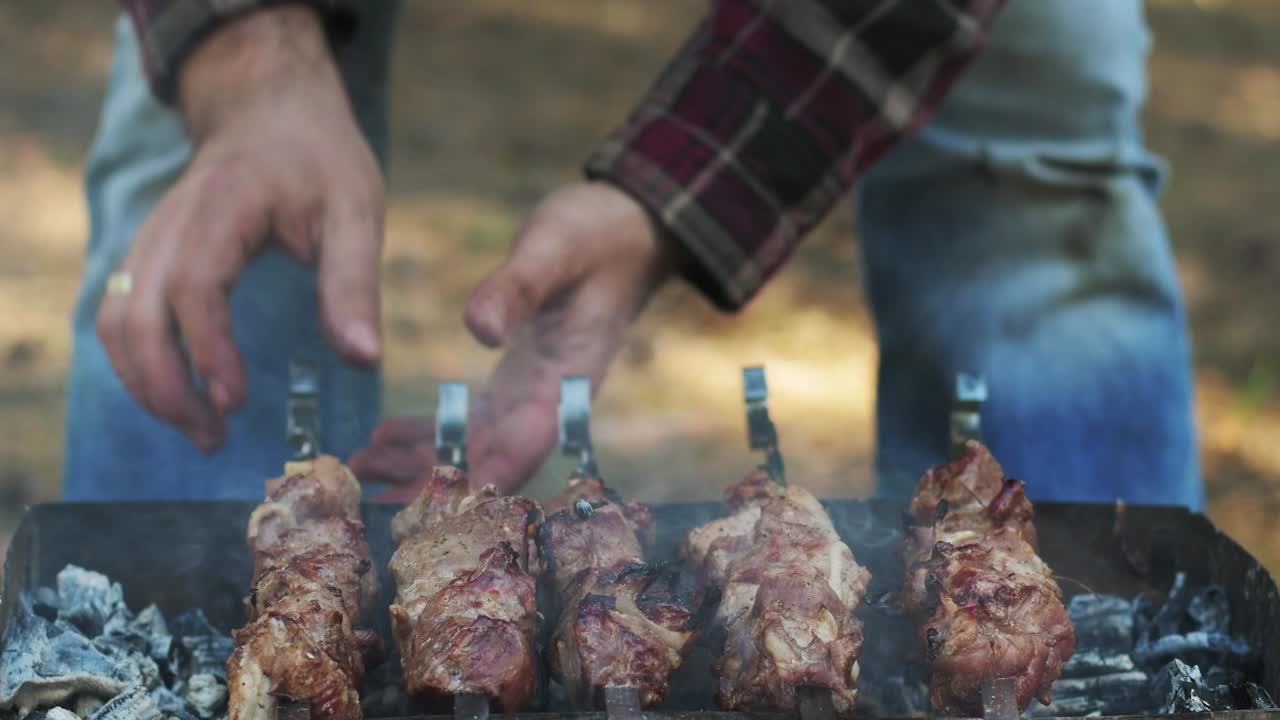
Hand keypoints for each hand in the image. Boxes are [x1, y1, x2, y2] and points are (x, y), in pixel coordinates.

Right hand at [96, 6, 383, 448]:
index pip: (195, 286)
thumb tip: (364, 360)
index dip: (208, 349)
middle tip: (214, 438)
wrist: (269, 108)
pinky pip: (121, 313)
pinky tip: (179, 392)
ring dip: (145, 382)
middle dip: (165, 386)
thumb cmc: (318, 158)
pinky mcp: (150, 254)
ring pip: (116, 319)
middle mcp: (172, 224)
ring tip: (199, 428)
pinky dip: (138, 360)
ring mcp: (152, 238)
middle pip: (135, 314)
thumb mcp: (356, 209)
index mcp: (224, 207)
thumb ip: (354, 283)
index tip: (236, 400)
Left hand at [350, 181, 677, 495]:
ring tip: (364, 471)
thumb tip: (477, 330)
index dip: (484, 475)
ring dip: (424, 463)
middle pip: (495, 458)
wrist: (632, 229)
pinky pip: (473, 420)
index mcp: (570, 374)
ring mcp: (535, 391)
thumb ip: (517, 287)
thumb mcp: (555, 248)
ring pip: (478, 445)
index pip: (527, 442)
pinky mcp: (520, 379)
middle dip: (438, 481)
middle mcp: (553, 396)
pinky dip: (432, 433)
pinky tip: (384, 439)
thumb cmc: (600, 234)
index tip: (438, 502)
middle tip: (372, 492)